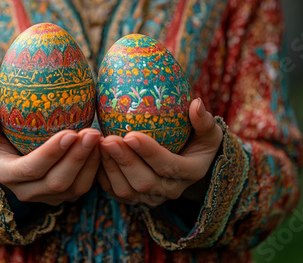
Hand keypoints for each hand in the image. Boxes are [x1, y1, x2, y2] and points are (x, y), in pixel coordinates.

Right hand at [0, 98, 101, 205]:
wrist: (10, 166)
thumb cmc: (0, 143)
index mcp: (9, 175)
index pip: (32, 168)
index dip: (51, 153)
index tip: (70, 132)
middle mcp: (28, 192)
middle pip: (57, 182)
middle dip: (77, 158)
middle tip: (92, 133)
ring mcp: (48, 197)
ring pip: (74, 188)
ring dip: (90, 163)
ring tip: (100, 138)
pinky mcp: (65, 196)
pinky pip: (84, 187)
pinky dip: (96, 168)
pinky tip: (103, 147)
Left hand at [97, 98, 222, 206]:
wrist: (188, 161)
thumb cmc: (198, 139)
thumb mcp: (207, 130)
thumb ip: (204, 121)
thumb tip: (196, 103)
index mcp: (191, 172)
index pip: (169, 166)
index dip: (149, 153)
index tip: (131, 134)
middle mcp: (171, 190)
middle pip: (144, 181)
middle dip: (124, 161)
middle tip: (108, 139)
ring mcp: (151, 197)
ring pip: (126, 190)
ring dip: (110, 167)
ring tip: (99, 144)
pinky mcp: (134, 198)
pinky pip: (114, 191)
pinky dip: (102, 174)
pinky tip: (94, 154)